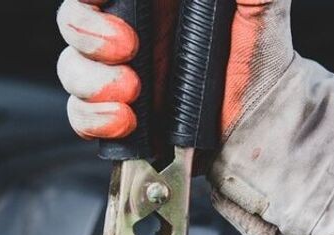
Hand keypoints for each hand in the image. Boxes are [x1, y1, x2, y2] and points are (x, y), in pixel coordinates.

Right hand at [56, 0, 294, 140]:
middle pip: (73, 20)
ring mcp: (118, 72)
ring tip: (131, 93)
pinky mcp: (116, 113)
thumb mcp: (260, 8)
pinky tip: (123, 121)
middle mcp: (129, 30)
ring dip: (91, 81)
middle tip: (125, 47)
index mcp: (153, 2)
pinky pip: (81, 115)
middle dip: (86, 32)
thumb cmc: (260, 59)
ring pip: (71, 67)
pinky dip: (93, 119)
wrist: (262, 123)